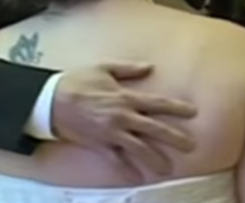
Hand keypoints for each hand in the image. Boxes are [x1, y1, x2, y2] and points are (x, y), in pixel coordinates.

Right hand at [51, 62, 197, 180]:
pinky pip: (116, 160)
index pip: (158, 103)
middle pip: (154, 129)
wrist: (51, 100)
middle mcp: (123, 116)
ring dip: (154, 159)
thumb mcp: (104, 68)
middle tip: (191, 146)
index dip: (177, 108)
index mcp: (126, 97)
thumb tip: (150, 67)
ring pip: (139, 148)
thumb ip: (129, 69)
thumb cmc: (77, 81)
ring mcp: (111, 133)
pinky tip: (136, 178)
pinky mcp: (99, 145)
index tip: (193, 112)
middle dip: (175, 138)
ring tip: (167, 169)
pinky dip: (126, 169)